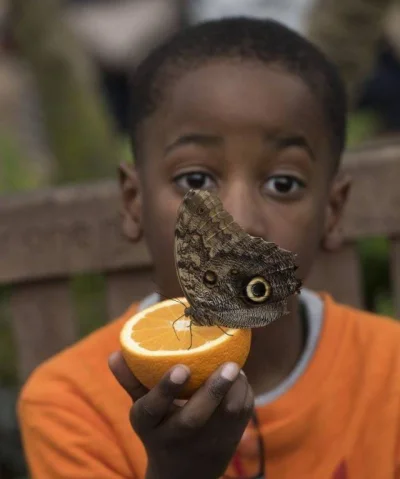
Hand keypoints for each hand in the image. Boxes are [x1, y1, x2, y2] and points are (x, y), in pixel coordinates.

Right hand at [109, 352, 253, 478]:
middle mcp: (177, 436)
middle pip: (194, 417)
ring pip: (227, 416)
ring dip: (235, 389)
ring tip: (234, 366)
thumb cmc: (160, 429)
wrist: (183, 474)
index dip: (166, 389)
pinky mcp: (230, 441)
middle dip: (213, 390)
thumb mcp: (143, 409)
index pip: (152, 409)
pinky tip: (240, 378)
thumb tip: (115, 354)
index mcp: (150, 425)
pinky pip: (243, 415)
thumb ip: (131, 381)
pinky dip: (245, 393)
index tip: (181, 368)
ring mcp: (207, 441)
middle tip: (229, 365)